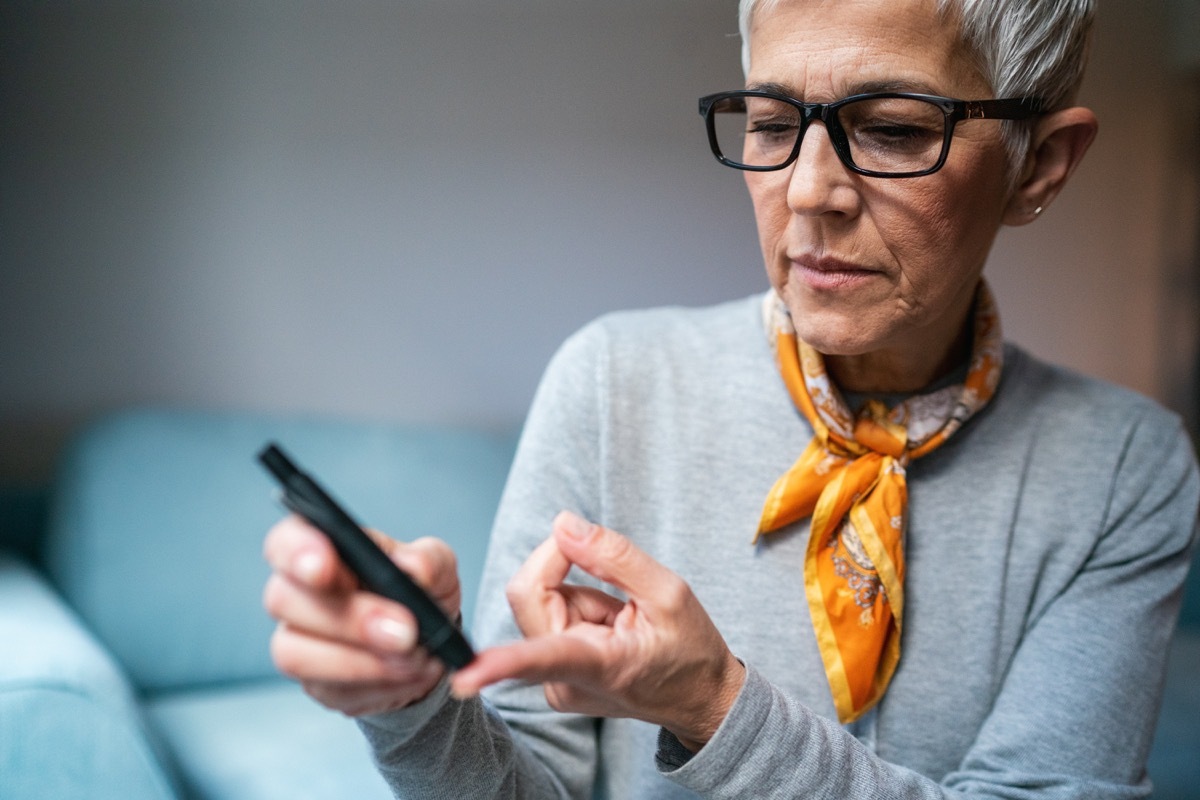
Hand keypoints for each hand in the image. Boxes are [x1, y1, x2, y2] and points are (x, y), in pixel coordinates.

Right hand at [262, 515, 458, 715]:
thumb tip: (413, 569)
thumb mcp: (437, 565)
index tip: (323, 569)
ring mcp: (298, 642)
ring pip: (295, 655)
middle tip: (405, 631)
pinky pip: (331, 690)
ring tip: (415, 657)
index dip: (296, 552)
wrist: (431, 642)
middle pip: (284, 600)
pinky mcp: (317, 684)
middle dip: (349, 619)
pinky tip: (412, 674)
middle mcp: (296, 592)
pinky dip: (380, 685)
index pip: (285, 540)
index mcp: (321, 546)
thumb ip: (428, 561)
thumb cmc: (420, 588)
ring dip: (362, 662)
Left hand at [451, 512, 744, 751]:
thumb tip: (562, 523)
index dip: (500, 663)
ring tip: (620, 616)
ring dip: (577, 590)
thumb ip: (613, 556)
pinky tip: (609, 627)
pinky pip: (547, 614)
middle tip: (611, 570)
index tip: (464, 679)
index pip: (541, 659)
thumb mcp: (669, 593)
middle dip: (564, 565)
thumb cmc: (690, 650)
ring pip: (539, 599)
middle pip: (529, 592)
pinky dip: (577, 606)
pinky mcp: (550, 676)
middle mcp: (564, 682)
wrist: (698, 698)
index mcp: (599, 667)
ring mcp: (554, 682)